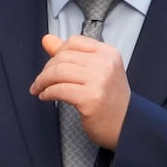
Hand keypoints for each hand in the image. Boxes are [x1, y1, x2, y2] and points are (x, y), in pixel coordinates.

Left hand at [30, 34, 131, 149]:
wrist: (127, 126)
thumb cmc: (111, 101)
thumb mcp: (96, 72)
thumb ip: (71, 55)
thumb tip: (47, 40)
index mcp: (108, 54)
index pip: (74, 42)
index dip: (57, 52)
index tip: (51, 64)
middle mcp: (105, 64)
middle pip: (64, 57)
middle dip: (46, 69)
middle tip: (41, 80)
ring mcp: (99, 81)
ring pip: (58, 72)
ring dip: (43, 81)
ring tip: (39, 89)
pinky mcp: (90, 99)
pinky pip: (59, 90)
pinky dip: (47, 93)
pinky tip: (45, 96)